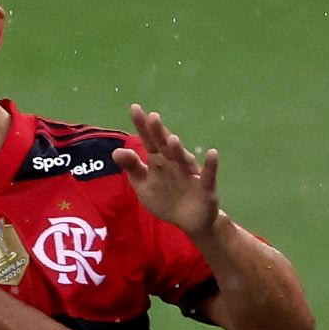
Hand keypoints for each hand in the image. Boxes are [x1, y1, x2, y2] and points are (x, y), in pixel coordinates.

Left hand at [110, 104, 221, 238]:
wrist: (190, 221)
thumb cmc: (166, 199)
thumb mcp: (144, 185)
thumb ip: (132, 168)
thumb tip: (116, 151)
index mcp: (159, 161)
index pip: (149, 141)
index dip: (143, 126)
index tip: (135, 108)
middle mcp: (175, 163)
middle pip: (165, 146)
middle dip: (159, 133)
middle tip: (152, 117)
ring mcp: (190, 173)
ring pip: (184, 160)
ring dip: (179, 150)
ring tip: (172, 139)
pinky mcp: (205, 187)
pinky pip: (208, 175)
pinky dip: (211, 165)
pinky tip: (212, 153)